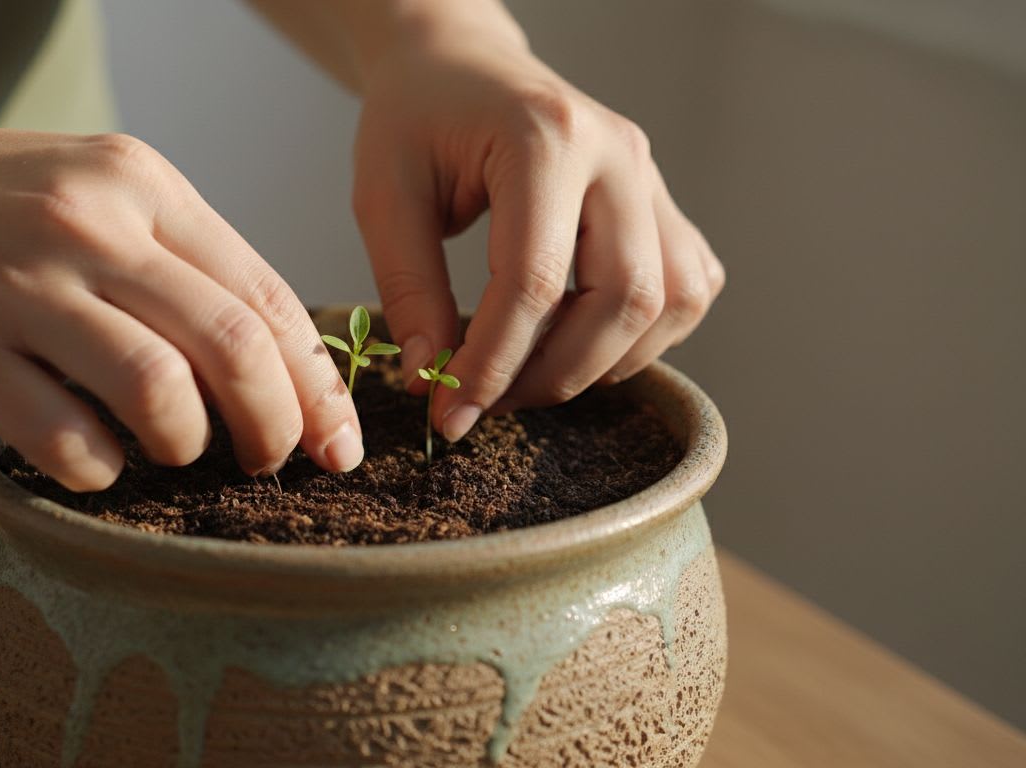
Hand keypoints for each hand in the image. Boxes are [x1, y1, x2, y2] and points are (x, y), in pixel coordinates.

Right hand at [0, 112, 361, 489]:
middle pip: (231, 345)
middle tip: (273, 463)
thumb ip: (182, 257)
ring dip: (188, 444)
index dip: (317, 382)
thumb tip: (279, 358)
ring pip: (160, 390)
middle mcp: (90, 226)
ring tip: (176, 450)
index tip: (340, 440)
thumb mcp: (96, 191)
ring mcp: (22, 286)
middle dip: (277, 425)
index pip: (265, 294)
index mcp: (140, 184)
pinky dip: (102, 469)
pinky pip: (68, 439)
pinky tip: (97, 460)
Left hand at [352, 24, 724, 440]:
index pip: (535, 280)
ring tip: (529, 374)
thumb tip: (433, 380)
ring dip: (606, 362)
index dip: (493, 363)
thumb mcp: (384, 194)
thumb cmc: (417, 120)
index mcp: (545, 138)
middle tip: (488, 401)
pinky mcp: (663, 204)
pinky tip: (579, 340)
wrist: (460, 66)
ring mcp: (651, 178)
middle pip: (625, 298)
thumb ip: (408, 288)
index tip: (450, 412)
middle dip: (555, 374)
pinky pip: (688, 289)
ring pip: (672, 302)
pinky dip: (644, 337)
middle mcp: (618, 155)